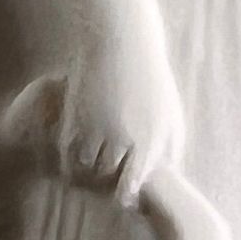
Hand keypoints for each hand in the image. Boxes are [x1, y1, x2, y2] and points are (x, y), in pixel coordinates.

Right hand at [0, 33, 186, 203]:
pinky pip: (68, 154)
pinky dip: (67, 160)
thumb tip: (171, 171)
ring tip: (83, 172)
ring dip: (84, 173)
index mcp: (150, 141)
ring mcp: (98, 130)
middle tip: (98, 187)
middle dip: (102, 185)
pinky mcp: (76, 118)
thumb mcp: (170, 112)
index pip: (133, 184)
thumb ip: (173, 145)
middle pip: (107, 179)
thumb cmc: (150, 79)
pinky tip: (71, 155)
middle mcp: (124, 140)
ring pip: (86, 169)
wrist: (121, 44)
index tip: (120, 195)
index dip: (125, 194)